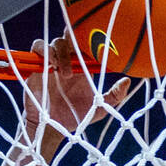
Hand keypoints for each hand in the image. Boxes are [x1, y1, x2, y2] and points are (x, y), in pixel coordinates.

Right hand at [24, 35, 129, 157]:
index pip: (87, 43)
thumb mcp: (100, 110)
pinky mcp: (37, 66)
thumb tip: (127, 80)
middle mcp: (69, 60)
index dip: (91, 38)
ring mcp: (53, 63)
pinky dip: (44, 51)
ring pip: (55, 42)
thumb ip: (114, 96)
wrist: (53, 129)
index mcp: (85, 66)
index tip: (98, 43)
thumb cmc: (76, 118)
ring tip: (65, 72)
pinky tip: (51, 65)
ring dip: (61, 53)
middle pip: (70, 37)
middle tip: (79, 55)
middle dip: (74, 39)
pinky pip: (38, 48)